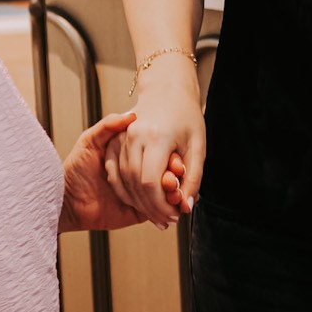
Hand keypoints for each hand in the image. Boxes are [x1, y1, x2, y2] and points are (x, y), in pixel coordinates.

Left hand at [66, 112, 184, 233]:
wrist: (65, 200)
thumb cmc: (75, 169)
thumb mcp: (89, 142)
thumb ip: (108, 126)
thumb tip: (130, 116)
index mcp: (133, 155)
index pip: (159, 156)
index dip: (170, 159)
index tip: (176, 159)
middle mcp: (139, 172)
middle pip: (166, 174)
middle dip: (175, 176)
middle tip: (177, 176)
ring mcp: (141, 193)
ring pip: (166, 193)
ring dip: (174, 192)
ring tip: (176, 191)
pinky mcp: (139, 212)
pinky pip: (159, 211)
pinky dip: (168, 208)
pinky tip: (175, 205)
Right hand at [107, 66, 203, 229]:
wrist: (167, 90)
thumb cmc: (187, 117)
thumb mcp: (198, 146)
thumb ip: (193, 178)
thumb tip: (186, 207)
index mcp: (156, 137)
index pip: (151, 182)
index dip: (161, 205)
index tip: (174, 216)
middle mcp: (134, 137)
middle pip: (136, 184)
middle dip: (151, 208)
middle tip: (167, 221)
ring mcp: (121, 137)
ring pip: (123, 180)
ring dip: (139, 201)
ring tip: (157, 214)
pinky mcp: (113, 139)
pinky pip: (115, 171)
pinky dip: (126, 189)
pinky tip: (140, 200)